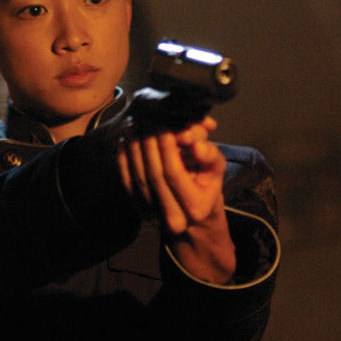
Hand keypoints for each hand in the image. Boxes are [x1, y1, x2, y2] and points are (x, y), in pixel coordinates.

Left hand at [117, 117, 235, 283]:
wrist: (194, 213)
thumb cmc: (206, 184)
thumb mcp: (216, 169)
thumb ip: (210, 155)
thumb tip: (196, 145)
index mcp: (195, 208)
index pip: (174, 173)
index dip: (166, 147)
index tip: (162, 124)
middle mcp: (173, 219)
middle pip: (154, 175)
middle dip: (149, 145)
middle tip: (146, 121)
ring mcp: (152, 217)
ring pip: (138, 178)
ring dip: (134, 150)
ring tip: (134, 126)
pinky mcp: (138, 211)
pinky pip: (127, 183)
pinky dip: (124, 161)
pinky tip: (125, 142)